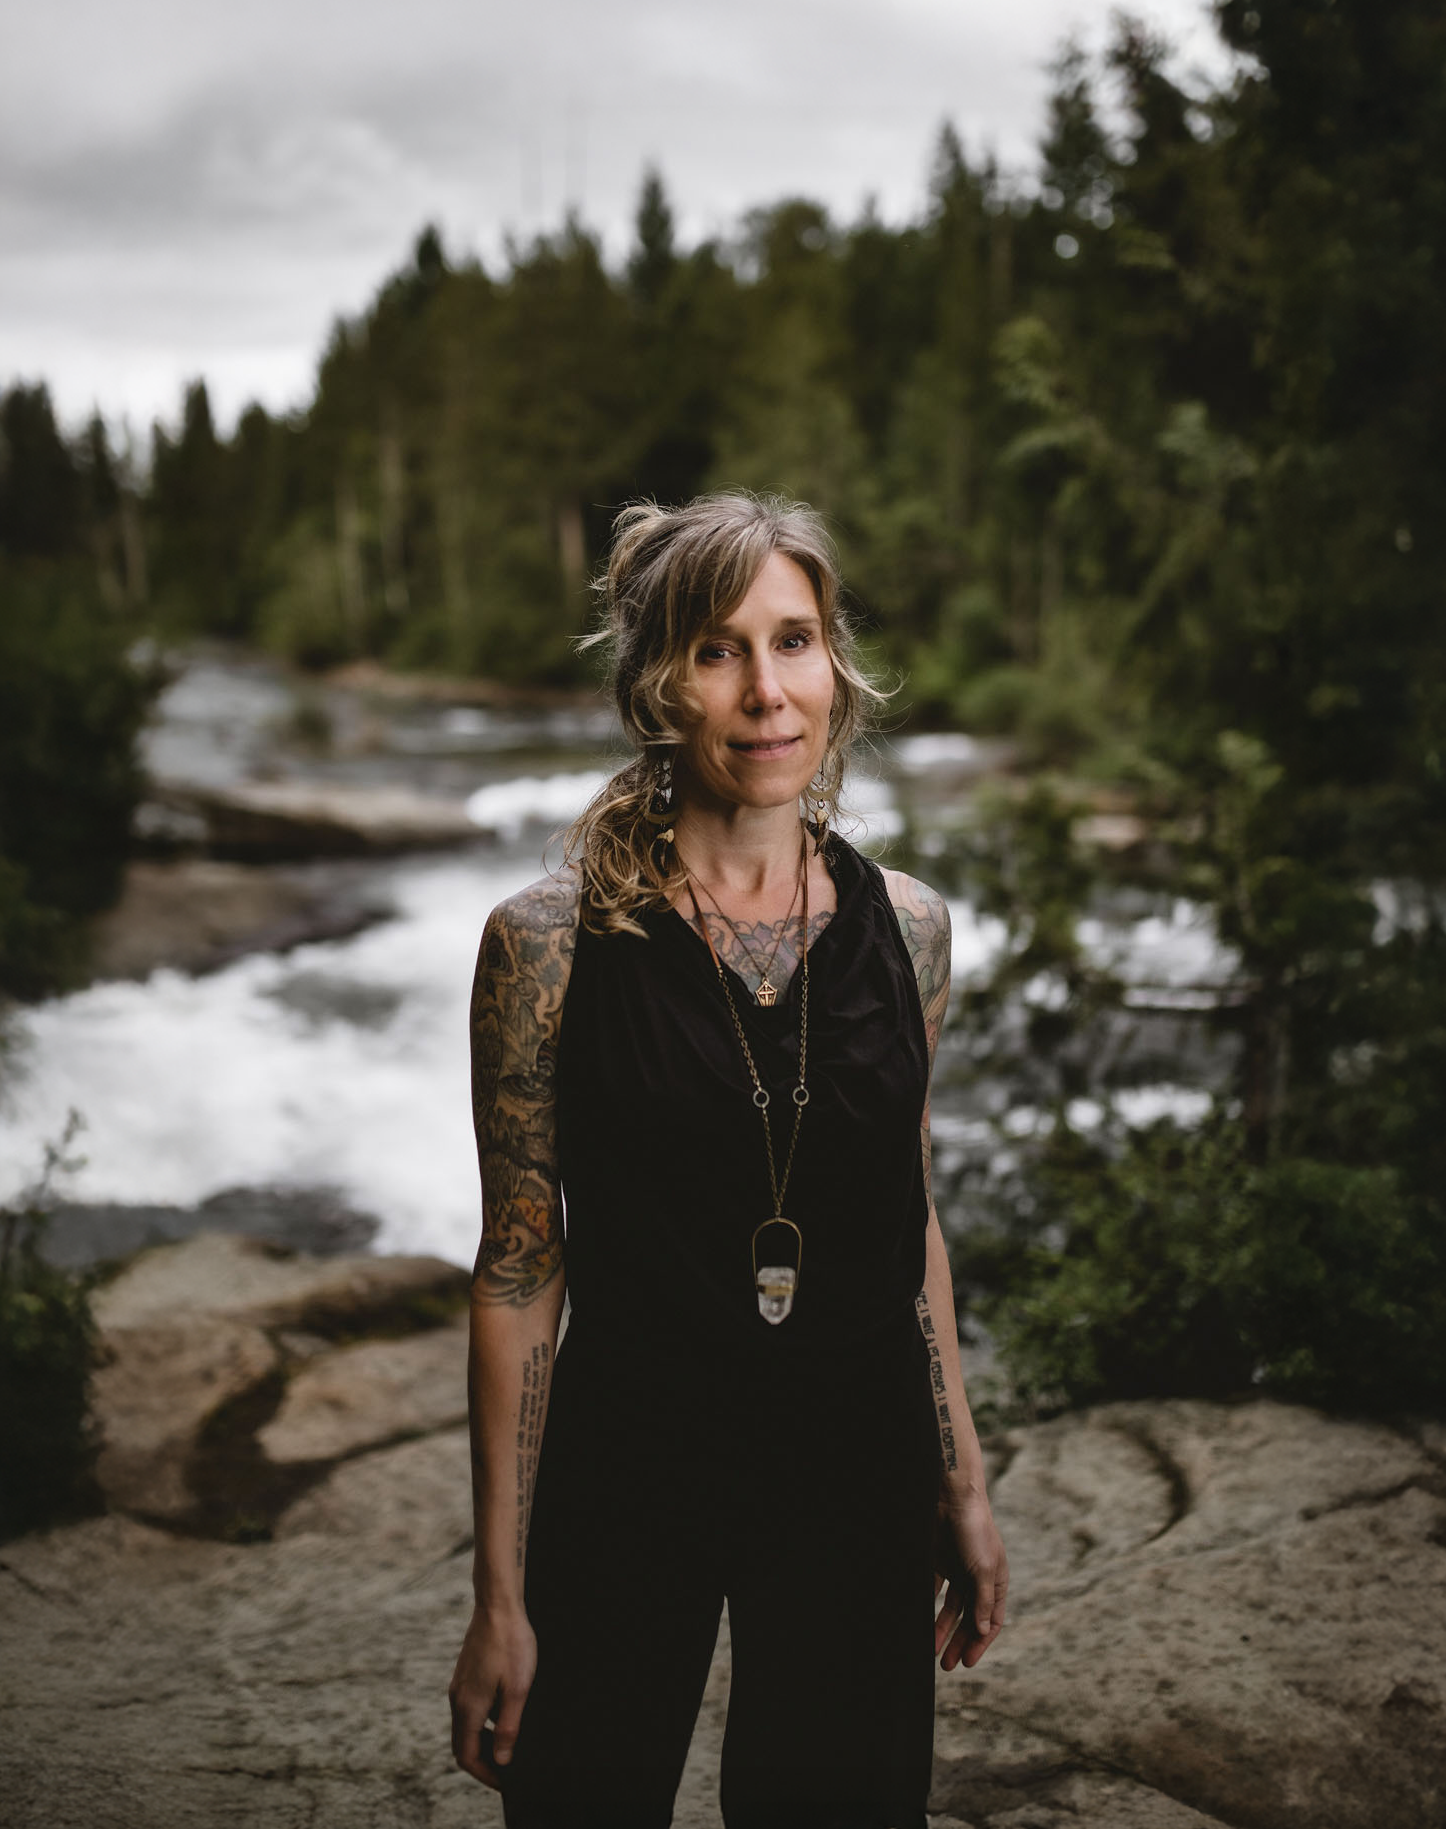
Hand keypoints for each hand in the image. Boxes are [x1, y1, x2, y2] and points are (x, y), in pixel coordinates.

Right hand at [449, 1600, 537, 1786]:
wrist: (497, 1605)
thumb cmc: (511, 1644)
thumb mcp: (518, 1689)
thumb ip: (508, 1728)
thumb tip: (501, 1760)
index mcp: (468, 1708)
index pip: (467, 1757)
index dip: (485, 1775)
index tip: (504, 1782)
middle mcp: (457, 1699)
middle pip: (461, 1745)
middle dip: (482, 1762)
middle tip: (506, 1768)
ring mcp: (459, 1686)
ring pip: (464, 1726)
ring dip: (481, 1741)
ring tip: (508, 1744)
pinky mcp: (465, 1674)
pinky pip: (468, 1709)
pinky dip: (481, 1722)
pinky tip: (504, 1713)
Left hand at [933, 1487, 1007, 1671]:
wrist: (950, 1496)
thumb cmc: (974, 1531)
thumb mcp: (983, 1569)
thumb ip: (983, 1601)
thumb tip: (984, 1631)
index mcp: (996, 1582)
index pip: (991, 1621)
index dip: (980, 1643)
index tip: (966, 1662)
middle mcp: (978, 1579)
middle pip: (970, 1619)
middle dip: (959, 1641)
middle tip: (946, 1665)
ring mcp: (958, 1571)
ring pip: (951, 1608)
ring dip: (942, 1629)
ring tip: (930, 1649)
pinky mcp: (939, 1562)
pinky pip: (933, 1591)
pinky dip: (928, 1606)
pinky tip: (920, 1621)